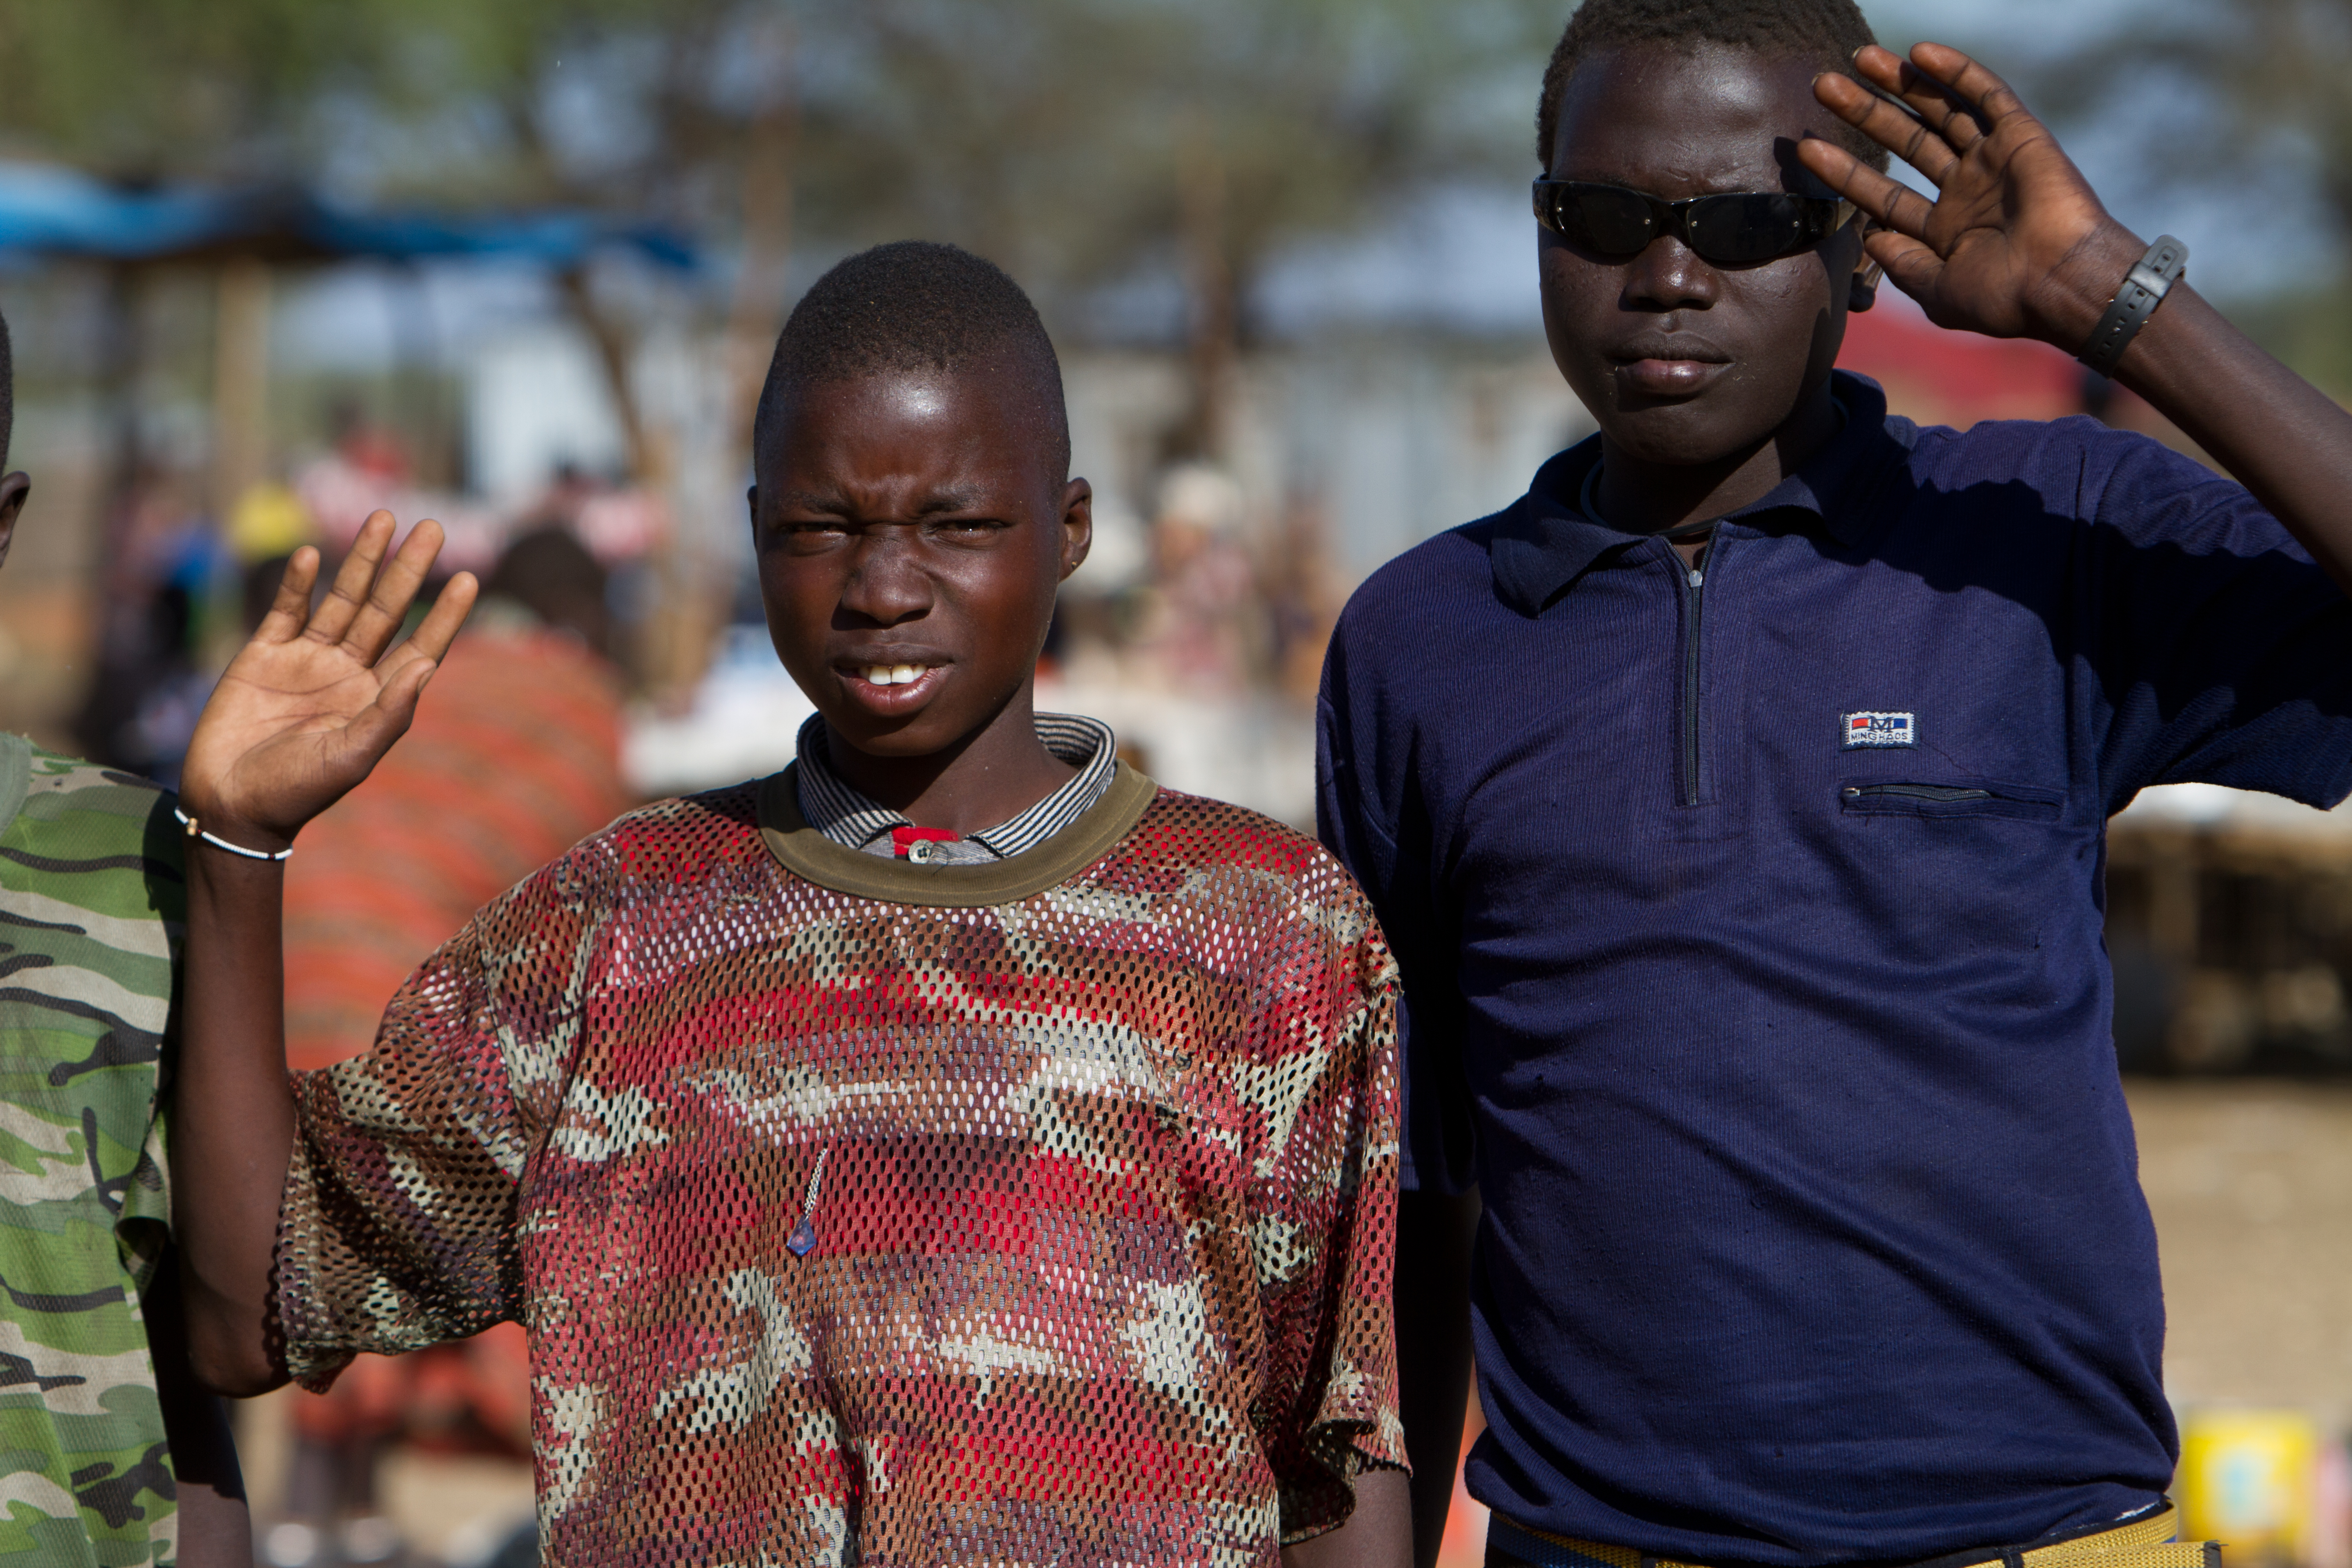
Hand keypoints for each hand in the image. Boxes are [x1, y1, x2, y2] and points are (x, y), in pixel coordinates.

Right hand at [179, 511, 475, 850]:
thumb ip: (389, 713)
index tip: (469, 578)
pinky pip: (286, 610)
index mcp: (376, 698)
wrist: (231, 804)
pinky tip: (314, 556)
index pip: (419, 646)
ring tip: (383, 519)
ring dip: (361, 561)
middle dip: (407, 568)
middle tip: (433, 525)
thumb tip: (427, 666)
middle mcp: (348, 673)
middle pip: (385, 610)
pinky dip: (298, 583)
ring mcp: (306, 660)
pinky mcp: (263, 654)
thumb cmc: (296, 790)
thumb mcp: (351, 756)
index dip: (444, 614)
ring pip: (341, 599)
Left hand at [1801, 43, 2145, 351]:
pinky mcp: (2021, 137)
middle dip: (1864, 113)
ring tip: (1860, 58)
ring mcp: (1992, 161)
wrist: (2060, 283)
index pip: (1882, 194)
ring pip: (1939, 110)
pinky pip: (1986, 95)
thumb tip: (1870, 237)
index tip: (1805, 151)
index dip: (1844, 172)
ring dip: (1901, 83)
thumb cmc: (2002, 299)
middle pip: (1904, 142)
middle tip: (1822, 85)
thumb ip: (1902, 264)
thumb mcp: (1937, 291)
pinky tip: (1919, 53)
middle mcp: (1965, 190)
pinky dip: (1955, 72)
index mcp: (1943, 230)